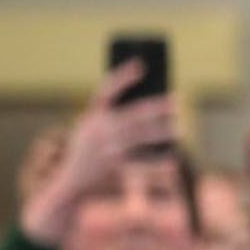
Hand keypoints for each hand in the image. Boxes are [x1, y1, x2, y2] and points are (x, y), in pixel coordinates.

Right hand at [19, 61, 176, 246]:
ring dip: (161, 132)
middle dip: (156, 108)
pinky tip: (173, 159)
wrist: (70, 184)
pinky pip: (141, 165)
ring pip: (140, 138)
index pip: (107, 90)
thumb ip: (114, 117)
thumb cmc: (88, 151)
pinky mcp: (114, 170)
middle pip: (133, 115)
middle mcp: (99, 131)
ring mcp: (107, 151)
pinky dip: (158, 163)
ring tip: (179, 128)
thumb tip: (151, 106)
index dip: (123, 76)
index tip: (141, 64)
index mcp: (92, 116)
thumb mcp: (92, 130)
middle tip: (176, 102)